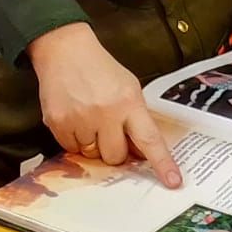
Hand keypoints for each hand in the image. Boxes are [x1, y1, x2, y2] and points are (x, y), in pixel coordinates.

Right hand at [28, 22, 181, 188]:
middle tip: (109, 130)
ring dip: (92, 144)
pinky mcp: (58, 123)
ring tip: (89, 118)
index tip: (173, 181)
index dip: (162, 163)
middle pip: (116, 156)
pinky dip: (74, 139)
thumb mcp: (128, 87)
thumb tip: (141, 153)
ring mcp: (80, 119)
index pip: (150, 140)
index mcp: (129, 102)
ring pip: (92, 155)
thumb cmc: (100, 69)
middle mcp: (106, 113)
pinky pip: (70, 149)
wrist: (65, 50)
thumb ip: (136, 118)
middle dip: (115, 150)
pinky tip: (75, 118)